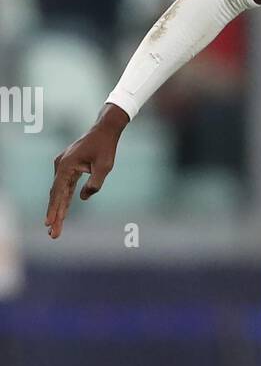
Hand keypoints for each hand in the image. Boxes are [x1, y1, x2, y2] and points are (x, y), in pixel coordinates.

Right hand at [45, 103, 128, 238]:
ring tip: (55, 227)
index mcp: (66, 166)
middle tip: (53, 234)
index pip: (59, 192)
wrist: (104, 131)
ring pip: (59, 192)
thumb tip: (83, 198)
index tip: (50, 224)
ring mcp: (62, 166)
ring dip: (58, 209)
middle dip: (55, 215)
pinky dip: (63, 199)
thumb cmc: (105, 148)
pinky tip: (62, 213)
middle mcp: (60, 166)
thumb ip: (94, 184)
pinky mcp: (67, 167)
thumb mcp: (104, 167)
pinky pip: (64, 187)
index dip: (54, 210)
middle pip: (56, 195)